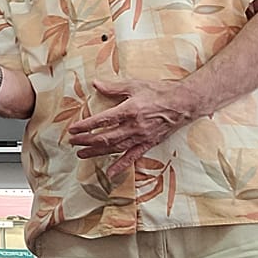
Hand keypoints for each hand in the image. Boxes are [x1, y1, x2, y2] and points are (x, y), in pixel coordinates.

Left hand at [68, 77, 200, 176]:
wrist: (185, 103)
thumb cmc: (160, 91)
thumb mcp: (135, 85)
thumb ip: (113, 87)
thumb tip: (95, 84)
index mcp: (129, 110)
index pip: (102, 121)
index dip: (85, 126)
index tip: (72, 129)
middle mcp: (134, 126)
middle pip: (105, 137)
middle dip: (86, 141)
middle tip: (72, 143)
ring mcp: (141, 137)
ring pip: (115, 148)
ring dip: (97, 153)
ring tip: (82, 155)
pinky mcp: (149, 143)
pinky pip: (133, 157)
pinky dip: (121, 166)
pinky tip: (110, 173)